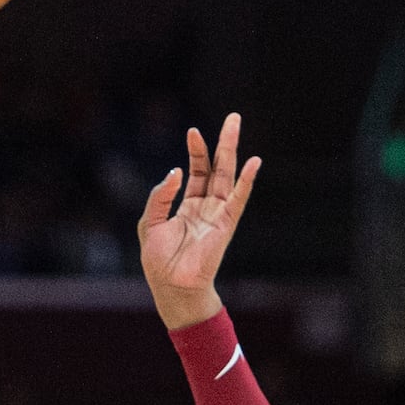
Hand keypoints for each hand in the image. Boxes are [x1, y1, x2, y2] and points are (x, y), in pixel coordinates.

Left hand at [138, 112, 260, 329]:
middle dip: (223, 143)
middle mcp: (206, 206)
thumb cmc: (159, 260)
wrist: (171, 286)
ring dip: (233, 151)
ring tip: (236, 126)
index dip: (196, 151)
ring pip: (228, 177)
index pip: (197, 171)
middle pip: (218, 168)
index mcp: (188, 205)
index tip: (193, 131)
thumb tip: (176, 171)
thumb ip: (160, 195)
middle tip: (233, 118)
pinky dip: (246, 182)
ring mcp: (218, 214)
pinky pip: (238, 200)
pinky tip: (253, 163)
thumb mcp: (151, 221)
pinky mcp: (226, 225)